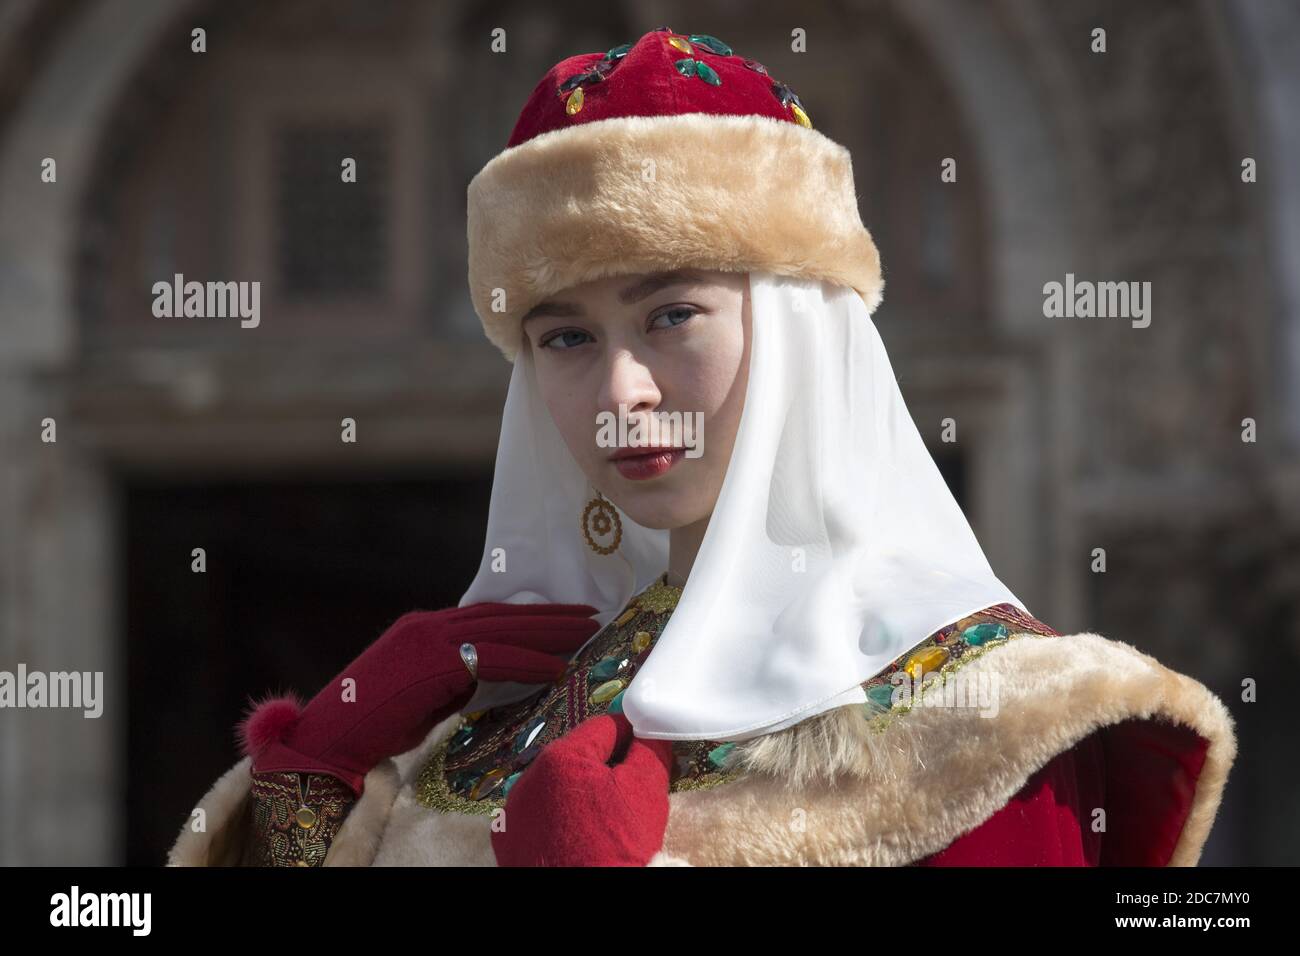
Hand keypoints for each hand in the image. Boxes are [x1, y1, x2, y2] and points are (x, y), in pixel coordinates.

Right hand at [238, 602, 600, 795]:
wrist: (334, 734)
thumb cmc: (374, 723)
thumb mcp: (424, 694)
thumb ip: (457, 679)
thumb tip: (493, 679)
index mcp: (425, 628)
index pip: (488, 615)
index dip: (528, 615)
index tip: (561, 616)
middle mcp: (430, 624)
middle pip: (503, 614)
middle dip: (549, 615)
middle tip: (590, 613)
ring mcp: (432, 638)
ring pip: (506, 629)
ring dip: (551, 631)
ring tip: (587, 632)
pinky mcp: (437, 661)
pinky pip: (496, 658)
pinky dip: (530, 662)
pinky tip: (558, 667)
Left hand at [491, 711, 675, 866]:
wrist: (587, 900)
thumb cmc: (619, 846)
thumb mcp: (646, 791)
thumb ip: (650, 749)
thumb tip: (651, 728)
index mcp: (562, 757)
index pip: (603, 727)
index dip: (630, 732)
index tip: (645, 742)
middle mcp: (529, 776)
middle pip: (577, 754)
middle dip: (605, 763)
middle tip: (630, 783)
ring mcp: (514, 808)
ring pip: (555, 781)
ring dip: (579, 787)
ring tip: (604, 813)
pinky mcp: (507, 835)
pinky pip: (538, 810)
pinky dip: (557, 813)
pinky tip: (578, 832)